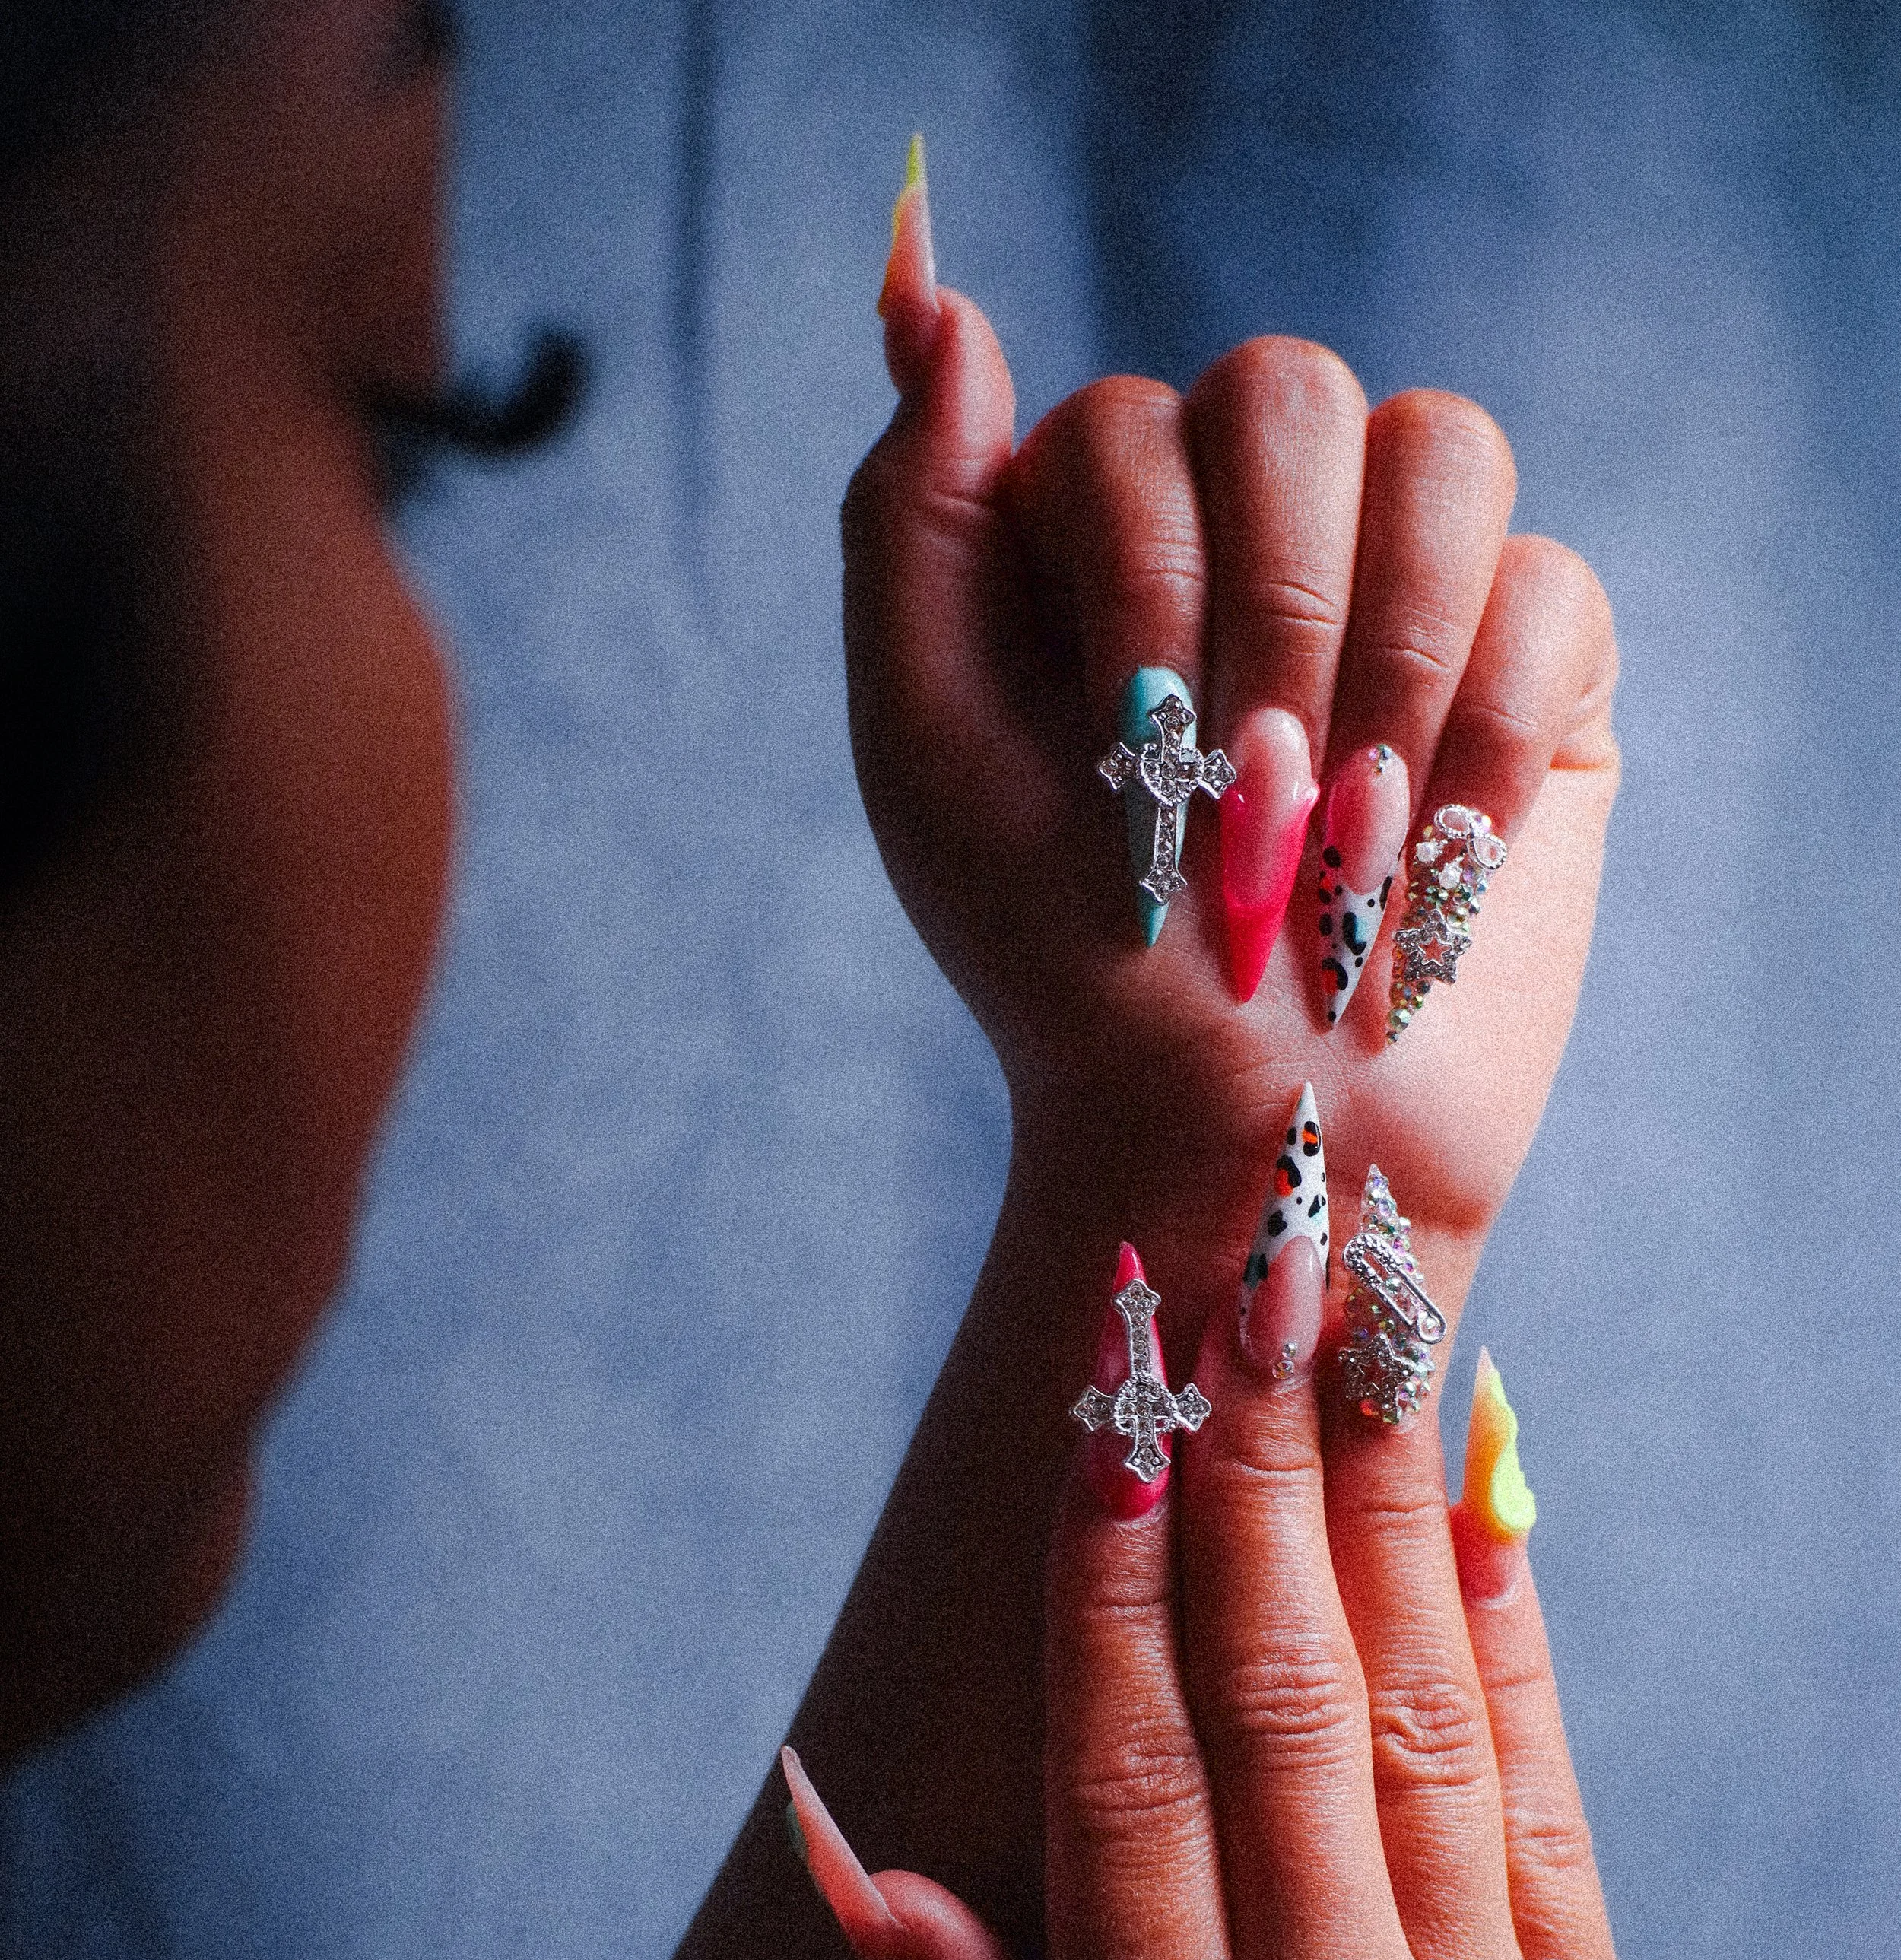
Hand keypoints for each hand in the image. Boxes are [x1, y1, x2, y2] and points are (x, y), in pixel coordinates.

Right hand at [788, 1287, 1663, 1959]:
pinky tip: (1482, 1502)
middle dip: (1247, 1454)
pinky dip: (1506, 1641)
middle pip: (1272, 1685)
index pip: (1124, 1750)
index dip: (1107, 1547)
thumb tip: (832, 1829)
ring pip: (1411, 1711)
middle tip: (1236, 1265)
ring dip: (1372, 1496)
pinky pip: (1541, 1810)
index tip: (1103, 1378)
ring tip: (1350, 1320)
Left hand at [844, 191, 1617, 1321]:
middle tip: (1249, 802)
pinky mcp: (1536, 672)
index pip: (1131, 420)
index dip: (1144, 577)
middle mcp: (1253, 533)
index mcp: (1101, 541)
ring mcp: (1402, 592)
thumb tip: (943, 306)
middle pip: (1294, 393)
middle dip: (1270, 614)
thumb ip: (911, 520)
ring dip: (1389, 663)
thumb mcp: (930, 750)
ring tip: (1346, 837)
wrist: (1238, 1132)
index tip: (1129, 753)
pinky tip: (1435, 850)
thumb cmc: (1060, 961)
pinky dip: (1493, 729)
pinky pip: (1556, 587)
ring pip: (1444, 448)